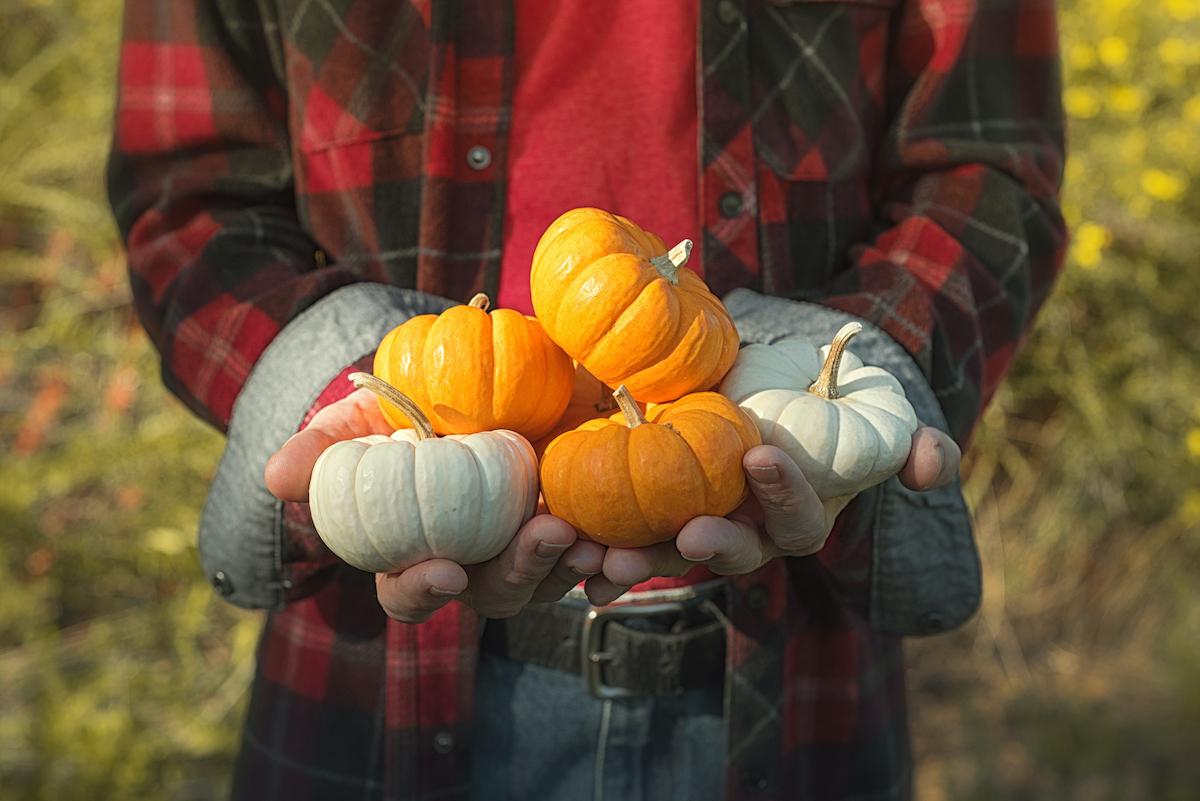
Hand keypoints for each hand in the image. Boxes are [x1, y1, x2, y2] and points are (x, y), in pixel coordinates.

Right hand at [265, 388, 604, 622]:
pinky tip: (628, 540)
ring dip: (577, 565)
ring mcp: (532, 544)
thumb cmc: (406, 407)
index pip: (410, 591)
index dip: (420, 590)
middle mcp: (478, 559)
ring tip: (595, 539)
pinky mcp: (580, 520)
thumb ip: (325, 446)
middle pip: (497, 592)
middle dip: (522, 571)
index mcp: (419, 549)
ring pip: (557, 578)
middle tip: (546, 535)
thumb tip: (276, 477)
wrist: (476, 373)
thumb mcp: (363, 416)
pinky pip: (605, 554)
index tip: (439, 569)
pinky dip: (621, 553)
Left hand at [583, 425, 961, 604]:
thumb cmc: (834, 398)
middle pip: (731, 552)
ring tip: (604, 557)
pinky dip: (599, 543)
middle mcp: (750, 528)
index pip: (799, 520)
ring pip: (671, 551)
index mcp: (799, 512)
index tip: (762, 455)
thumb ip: (912, 442)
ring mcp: (702, 520)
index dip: (786, 493)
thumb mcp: (882, 412)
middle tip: (686, 532)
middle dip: (708, 545)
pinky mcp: (656, 505)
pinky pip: (627, 530)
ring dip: (640, 557)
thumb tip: (932, 465)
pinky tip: (569, 550)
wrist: (779, 378)